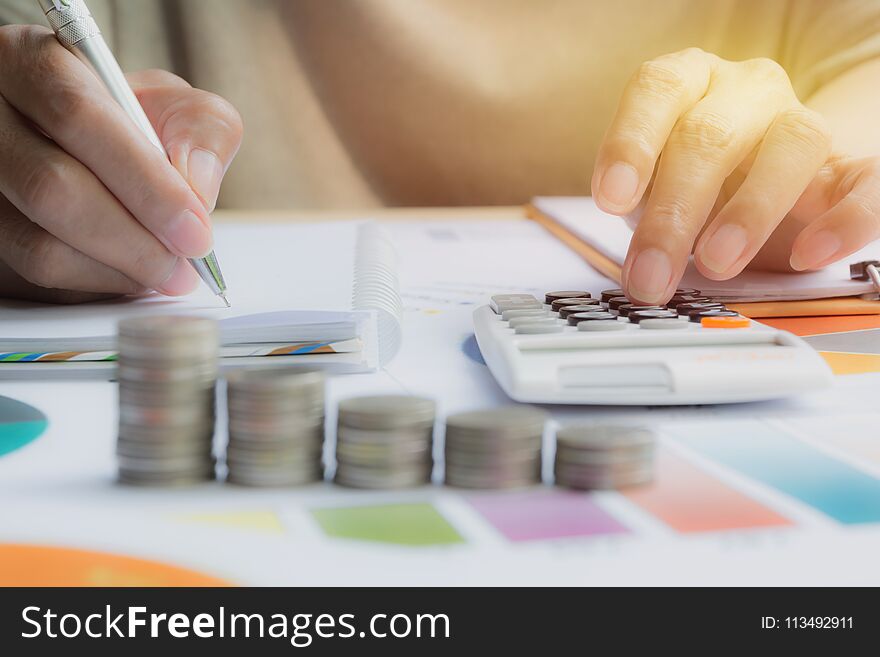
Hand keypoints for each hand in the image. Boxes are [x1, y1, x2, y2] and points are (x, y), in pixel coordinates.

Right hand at [0, 25, 242, 302]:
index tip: (195, 230)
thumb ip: (201, 131)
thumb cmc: (131, 124)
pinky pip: (34, 274)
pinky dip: (95, 283)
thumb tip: (197, 187)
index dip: (145, 182)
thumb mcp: (175, 108)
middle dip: (134, 240)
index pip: (78, 115)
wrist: (92, 152)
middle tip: (184, 267)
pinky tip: (130, 274)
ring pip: (38, 242)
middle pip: (51, 187)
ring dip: (116, 270)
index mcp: (32, 61)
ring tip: (166, 273)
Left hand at [592, 48, 879, 303]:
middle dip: (674, 212)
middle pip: (710, 135)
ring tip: (716, 264)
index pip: (658, 89)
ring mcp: (799, 122)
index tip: (611, 199)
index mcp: (688, 82)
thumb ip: (641, 209)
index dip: (632, 142)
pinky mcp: (847, 166)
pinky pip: (866, 180)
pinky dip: (845, 220)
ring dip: (750, 211)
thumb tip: (634, 266)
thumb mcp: (651, 189)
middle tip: (652, 273)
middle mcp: (745, 91)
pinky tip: (808, 254)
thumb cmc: (691, 184)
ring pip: (792, 145)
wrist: (755, 187)